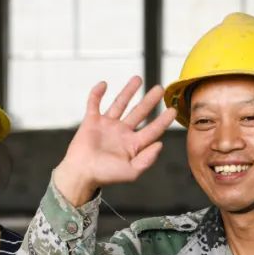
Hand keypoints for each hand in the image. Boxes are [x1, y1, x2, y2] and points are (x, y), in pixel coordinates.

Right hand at [52, 76, 176, 205]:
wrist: (81, 173)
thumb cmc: (104, 175)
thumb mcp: (131, 172)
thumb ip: (147, 159)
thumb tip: (159, 144)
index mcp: (132, 145)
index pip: (152, 130)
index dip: (163, 120)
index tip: (173, 110)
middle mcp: (121, 133)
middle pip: (139, 113)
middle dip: (149, 101)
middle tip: (160, 89)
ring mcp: (106, 125)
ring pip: (120, 104)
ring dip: (128, 91)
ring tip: (138, 79)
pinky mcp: (91, 121)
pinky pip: (94, 103)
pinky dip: (97, 93)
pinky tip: (104, 84)